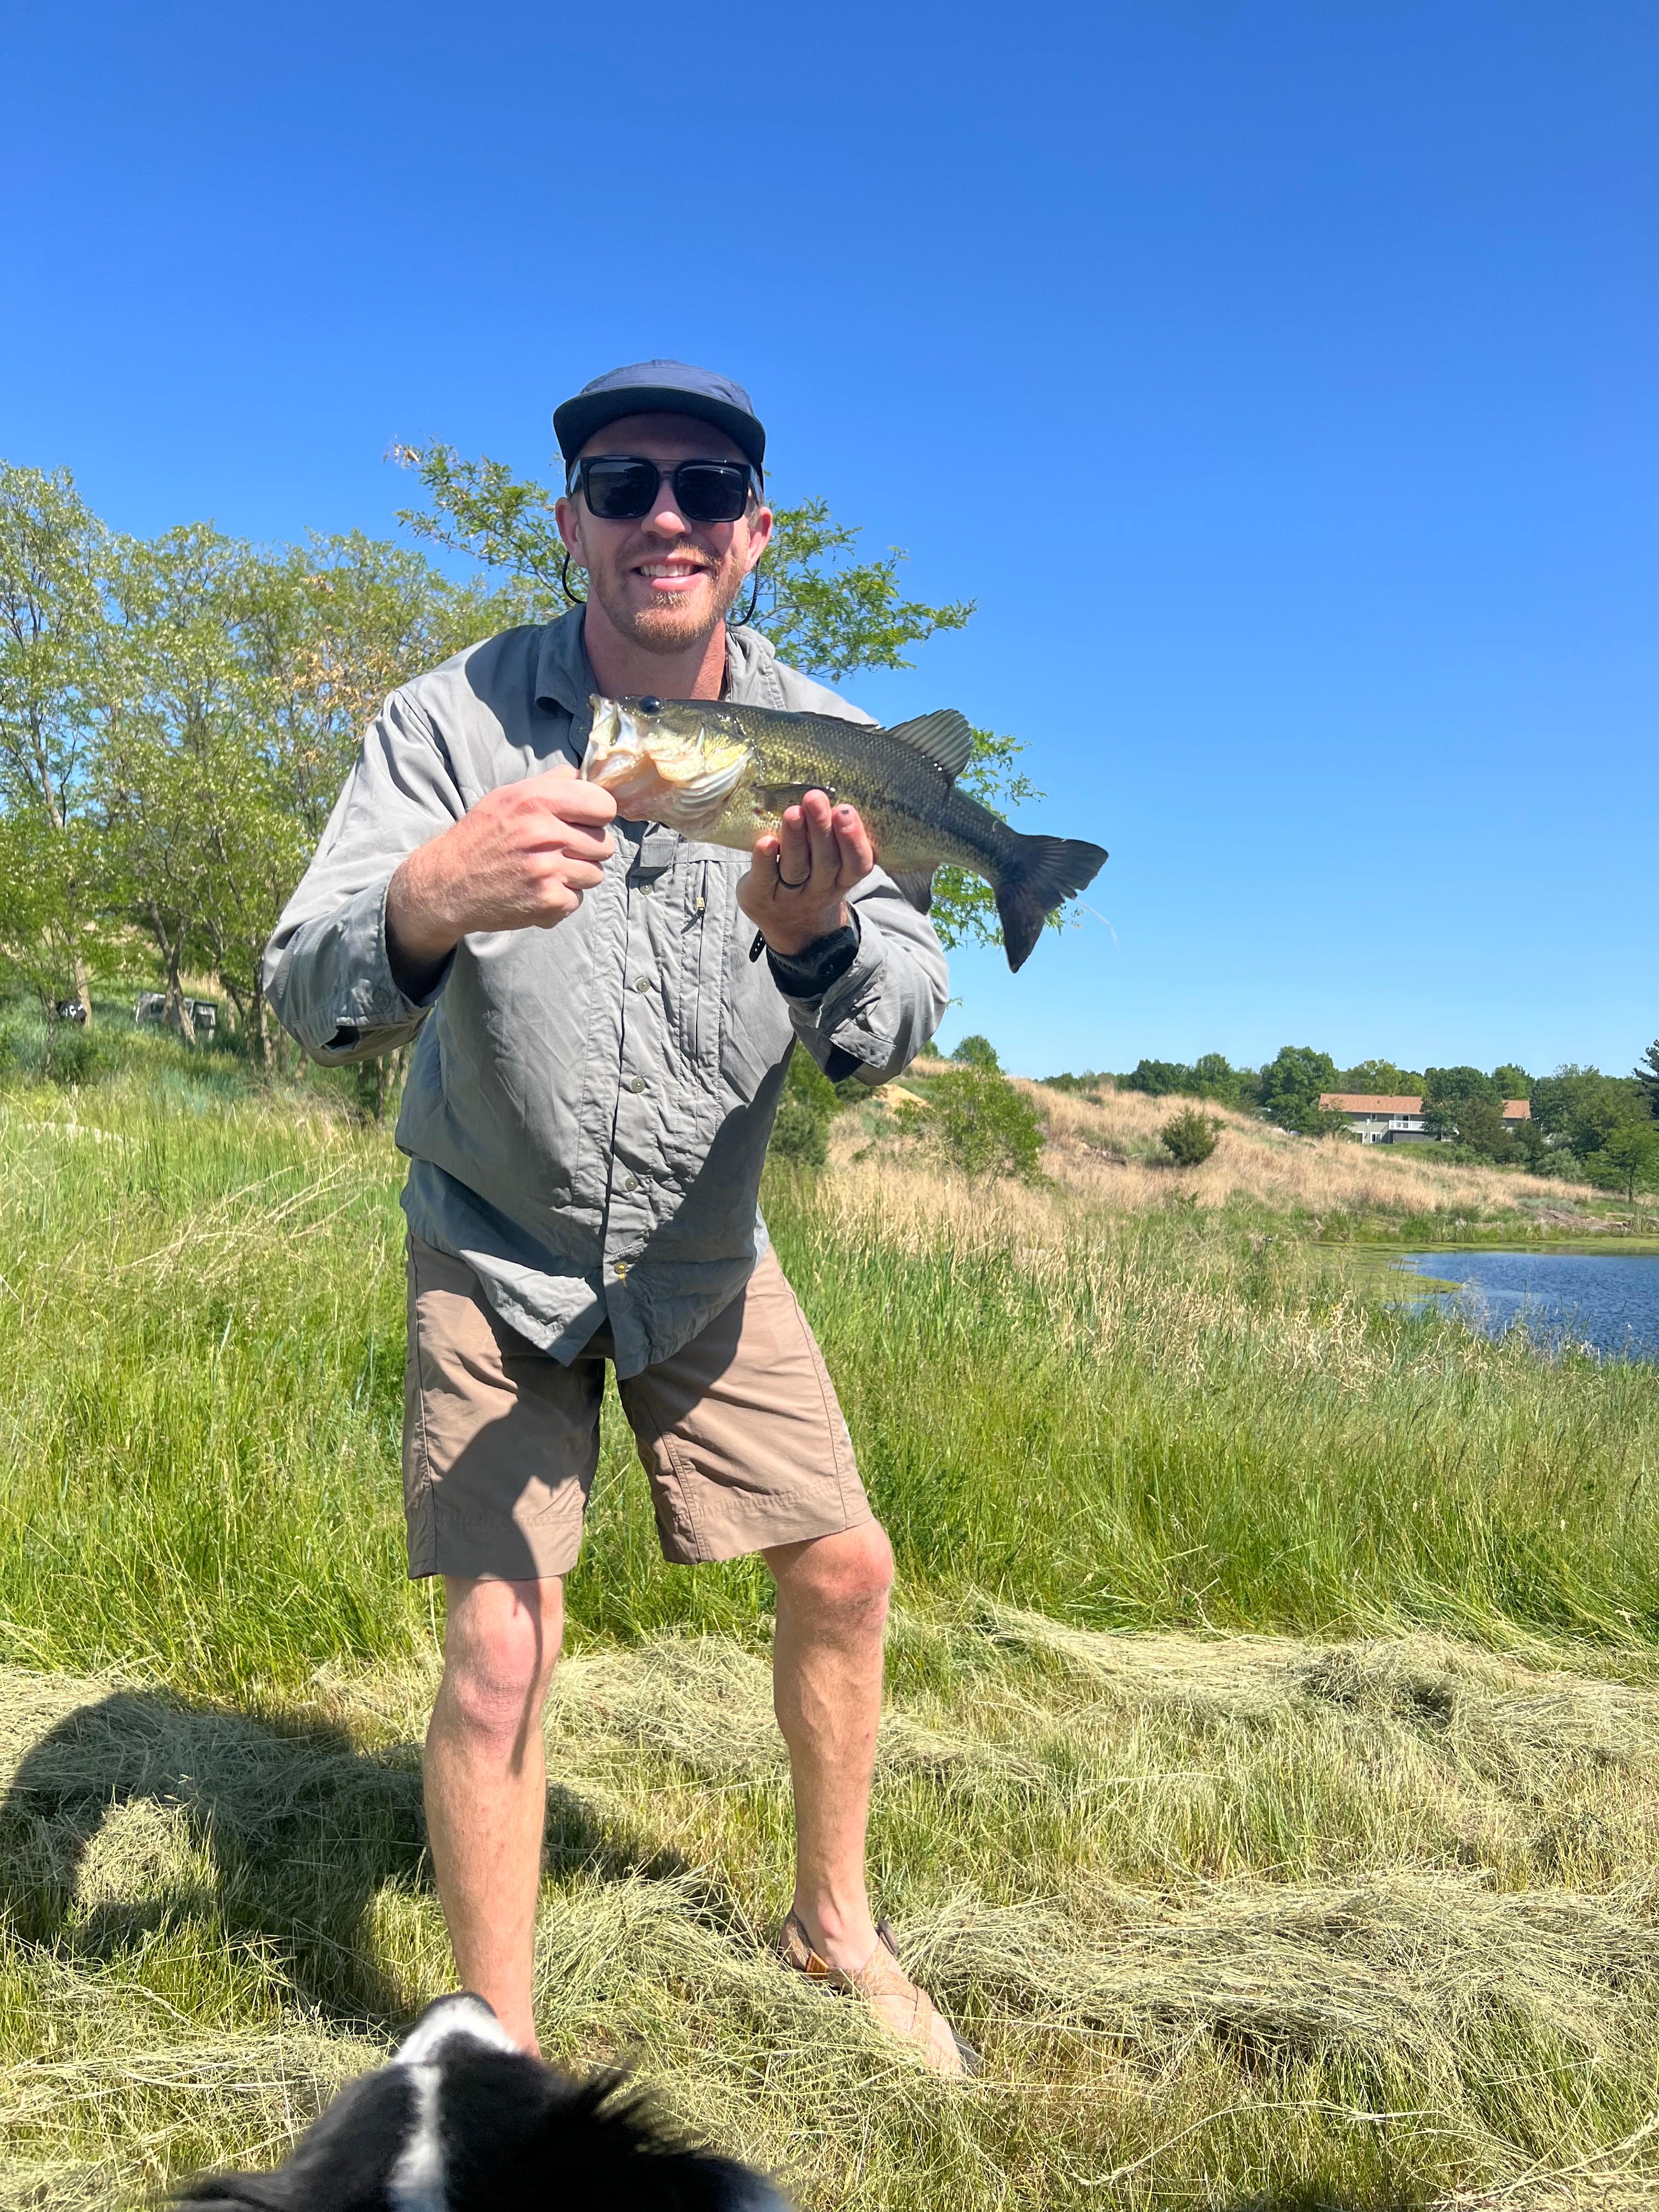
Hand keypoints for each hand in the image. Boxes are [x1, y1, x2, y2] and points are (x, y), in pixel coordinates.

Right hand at [387, 761, 617, 985]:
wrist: (447, 883)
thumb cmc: (480, 837)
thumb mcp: (508, 797)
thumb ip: (549, 784)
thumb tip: (582, 775)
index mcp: (537, 801)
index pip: (604, 806)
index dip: (598, 815)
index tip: (586, 822)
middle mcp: (545, 834)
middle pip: (604, 844)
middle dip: (587, 849)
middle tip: (560, 851)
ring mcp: (548, 870)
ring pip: (595, 874)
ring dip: (576, 876)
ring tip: (547, 871)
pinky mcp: (548, 901)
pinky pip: (577, 900)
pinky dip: (561, 899)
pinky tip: (538, 890)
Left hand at [738, 790, 874, 955]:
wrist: (792, 929)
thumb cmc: (813, 880)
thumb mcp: (832, 868)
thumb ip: (833, 839)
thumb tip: (828, 790)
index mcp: (843, 879)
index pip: (856, 864)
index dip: (853, 840)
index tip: (845, 810)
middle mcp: (819, 890)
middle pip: (824, 861)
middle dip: (821, 828)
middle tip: (815, 798)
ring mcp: (790, 897)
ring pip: (795, 868)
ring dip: (795, 838)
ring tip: (793, 812)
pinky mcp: (761, 898)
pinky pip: (764, 878)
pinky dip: (765, 860)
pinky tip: (765, 842)